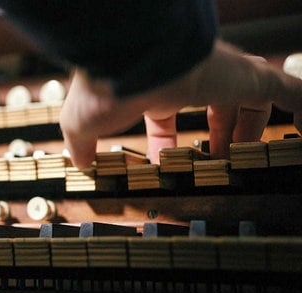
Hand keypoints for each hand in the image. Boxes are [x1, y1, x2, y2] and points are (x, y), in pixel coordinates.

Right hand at [60, 40, 301, 167]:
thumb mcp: (83, 126)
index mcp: (156, 89)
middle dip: (219, 136)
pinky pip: (291, 93)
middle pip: (215, 106)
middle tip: (220, 161)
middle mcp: (192, 79)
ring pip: (252, 100)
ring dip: (254, 130)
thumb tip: (79, 162)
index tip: (168, 164)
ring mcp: (222, 76)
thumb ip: (83, 145)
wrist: (127, 60)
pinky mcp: (248, 77)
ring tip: (254, 157)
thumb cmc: (104, 88)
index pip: (168, 115)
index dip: (168, 142)